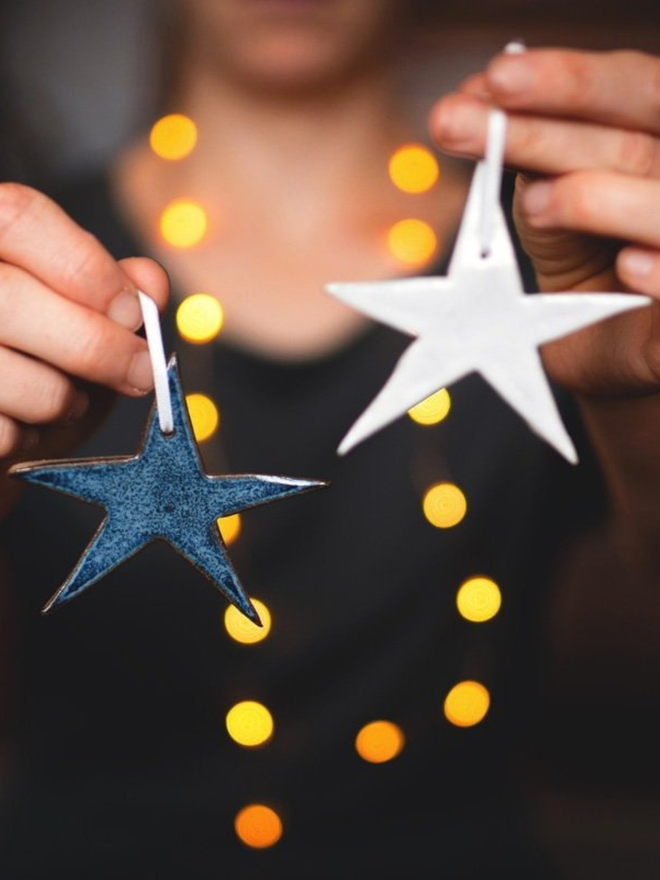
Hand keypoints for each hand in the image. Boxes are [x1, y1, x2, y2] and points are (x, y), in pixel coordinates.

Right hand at [0, 183, 168, 462]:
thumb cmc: (32, 357)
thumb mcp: (76, 313)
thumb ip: (111, 288)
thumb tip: (149, 283)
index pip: (19, 217)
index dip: (87, 265)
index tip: (134, 312)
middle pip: (13, 297)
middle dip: (97, 345)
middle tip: (141, 371)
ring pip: (10, 375)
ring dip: (61, 399)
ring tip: (68, 398)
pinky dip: (27, 437)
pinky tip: (22, 423)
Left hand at [429, 49, 659, 395]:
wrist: (606, 349)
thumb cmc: (585, 267)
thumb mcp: (552, 208)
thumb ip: (532, 161)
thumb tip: (473, 102)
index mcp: (655, 141)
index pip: (630, 89)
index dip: (567, 82)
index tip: (494, 80)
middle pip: (637, 141)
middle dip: (554, 127)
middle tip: (473, 118)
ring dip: (597, 199)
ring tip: (537, 205)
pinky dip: (659, 272)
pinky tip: (627, 267)